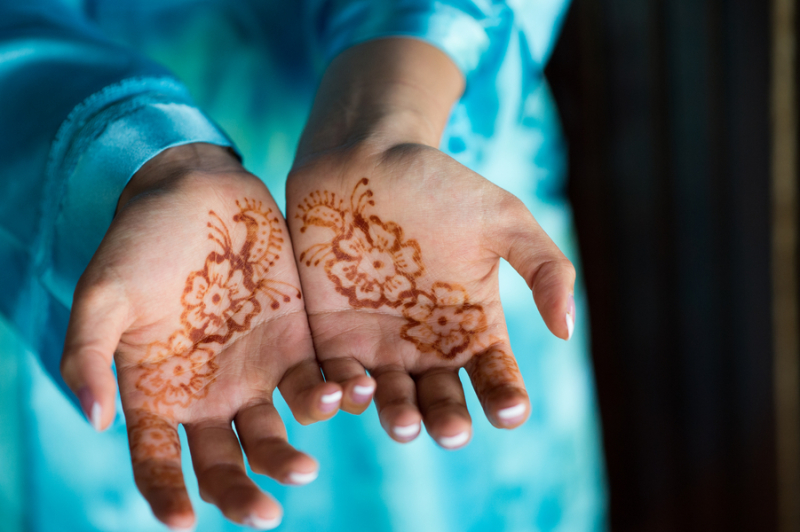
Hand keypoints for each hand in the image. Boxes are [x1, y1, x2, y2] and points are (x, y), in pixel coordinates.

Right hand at [60, 144, 341, 529]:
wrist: (199, 194)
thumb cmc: (141, 242)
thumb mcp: (103, 295)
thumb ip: (89, 356)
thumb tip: (94, 420)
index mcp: (158, 392)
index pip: (157, 461)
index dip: (166, 496)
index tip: (183, 523)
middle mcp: (209, 394)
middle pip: (225, 462)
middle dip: (242, 492)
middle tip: (266, 514)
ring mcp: (256, 372)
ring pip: (276, 432)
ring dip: (290, 453)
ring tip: (305, 464)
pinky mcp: (297, 343)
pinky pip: (316, 382)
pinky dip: (331, 397)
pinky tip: (345, 398)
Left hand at [287, 39, 575, 449]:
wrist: (364, 158)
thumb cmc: (439, 184)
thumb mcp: (503, 218)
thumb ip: (543, 267)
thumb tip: (566, 329)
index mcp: (471, 325)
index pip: (494, 375)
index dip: (505, 397)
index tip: (511, 410)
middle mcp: (425, 344)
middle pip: (440, 399)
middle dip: (447, 419)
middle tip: (451, 430)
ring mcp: (376, 343)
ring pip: (389, 398)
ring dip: (397, 416)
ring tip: (405, 422)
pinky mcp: (329, 335)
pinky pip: (335, 375)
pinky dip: (341, 392)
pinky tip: (350, 394)